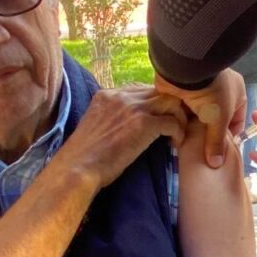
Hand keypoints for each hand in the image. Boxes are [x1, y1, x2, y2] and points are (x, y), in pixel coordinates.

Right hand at [58, 86, 187, 191]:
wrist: (78, 167)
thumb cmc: (85, 155)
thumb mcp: (96, 125)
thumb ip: (112, 117)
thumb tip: (129, 124)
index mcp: (107, 95)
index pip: (140, 89)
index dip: (154, 104)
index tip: (158, 119)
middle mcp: (121, 96)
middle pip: (158, 91)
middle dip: (170, 108)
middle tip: (174, 126)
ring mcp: (133, 108)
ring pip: (170, 102)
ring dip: (178, 118)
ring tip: (176, 135)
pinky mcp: (143, 124)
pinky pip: (172, 121)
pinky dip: (178, 133)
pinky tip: (174, 144)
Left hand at [154, 69, 245, 168]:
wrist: (185, 70)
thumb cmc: (212, 93)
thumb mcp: (219, 120)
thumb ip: (217, 143)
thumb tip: (216, 164)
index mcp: (236, 92)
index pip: (237, 119)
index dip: (230, 136)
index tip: (221, 151)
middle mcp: (219, 90)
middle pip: (216, 119)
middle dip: (209, 134)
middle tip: (203, 152)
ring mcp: (199, 91)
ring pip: (198, 116)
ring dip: (193, 129)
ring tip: (189, 146)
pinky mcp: (182, 92)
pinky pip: (183, 111)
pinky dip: (180, 121)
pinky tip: (177, 135)